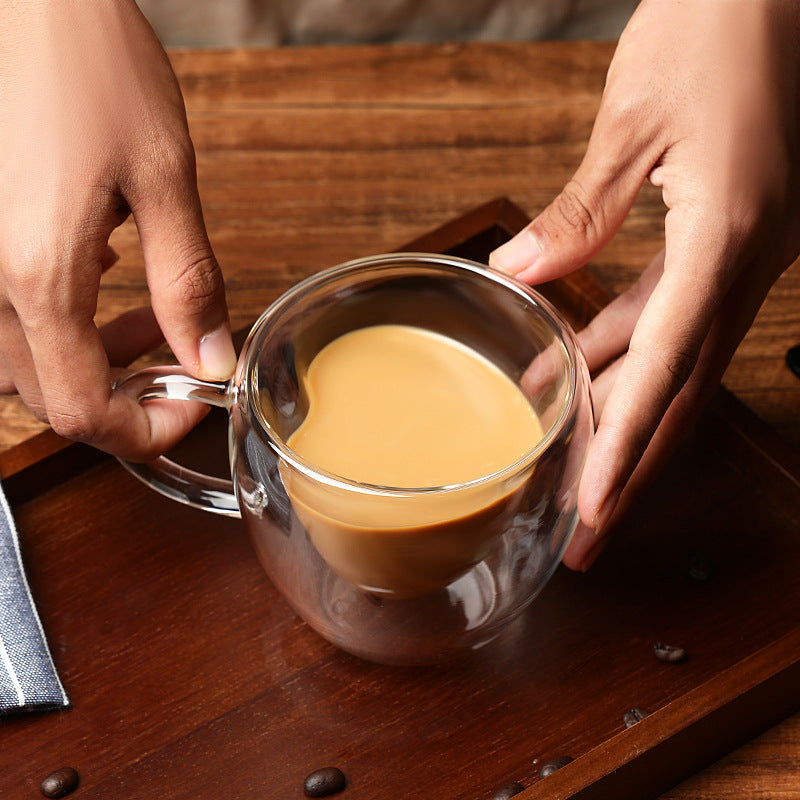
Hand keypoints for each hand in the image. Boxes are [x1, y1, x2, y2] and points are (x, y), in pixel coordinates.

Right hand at [0, 0, 235, 459]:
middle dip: (125, 394)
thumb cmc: (87, 64)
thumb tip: (210, 355)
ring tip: (149, 317)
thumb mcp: (163, 178)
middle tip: (179, 358)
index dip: (143, 427)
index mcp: (37, 276)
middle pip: (51, 396)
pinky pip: (10, 312)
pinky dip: (63, 319)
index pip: (83, 410)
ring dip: (94, 358)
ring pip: (28, 361)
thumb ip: (187, 282)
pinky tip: (102, 271)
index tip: (191, 404)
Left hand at [490, 0, 799, 569]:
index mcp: (726, 239)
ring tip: (562, 466)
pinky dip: (620, 347)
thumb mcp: (636, 118)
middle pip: (677, 392)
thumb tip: (521, 275)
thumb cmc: (724, 23)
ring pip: (672, 361)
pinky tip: (572, 370)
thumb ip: (581, 212)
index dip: (624, 451)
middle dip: (629, 469)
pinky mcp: (727, 236)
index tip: (591, 514)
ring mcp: (742, 253)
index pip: (663, 372)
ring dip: (618, 416)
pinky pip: (670, 313)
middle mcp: (745, 262)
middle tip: (585, 534)